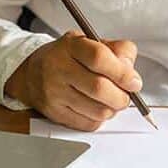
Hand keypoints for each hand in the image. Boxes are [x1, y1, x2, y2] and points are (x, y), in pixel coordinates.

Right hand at [5, 31, 141, 130]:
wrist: (32, 73)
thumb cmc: (69, 58)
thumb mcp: (92, 43)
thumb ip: (118, 51)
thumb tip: (131, 74)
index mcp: (71, 45)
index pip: (99, 58)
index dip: (122, 73)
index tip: (134, 82)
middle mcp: (59, 68)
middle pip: (99, 88)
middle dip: (122, 96)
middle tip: (126, 95)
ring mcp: (54, 92)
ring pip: (97, 110)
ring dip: (112, 109)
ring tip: (111, 101)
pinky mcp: (54, 113)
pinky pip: (88, 124)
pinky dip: (100, 119)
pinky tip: (96, 108)